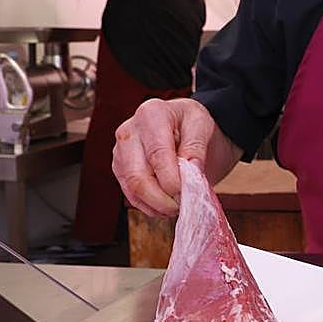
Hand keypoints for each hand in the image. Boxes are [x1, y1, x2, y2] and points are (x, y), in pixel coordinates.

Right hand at [112, 98, 227, 216]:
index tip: (186, 192)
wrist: (184, 128)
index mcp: (151, 114)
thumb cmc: (193, 124)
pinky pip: (130, 195)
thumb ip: (196, 148)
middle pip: (137, 176)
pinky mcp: (120, 169)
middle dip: (161, 199)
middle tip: (182, 206)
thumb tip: (190, 173)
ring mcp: (121, 152)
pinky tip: (165, 207)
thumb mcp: (202, 127)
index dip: (171, 179)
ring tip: (177, 207)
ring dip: (156, 205)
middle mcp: (129, 131)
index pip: (157, 154)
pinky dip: (149, 206)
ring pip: (131, 189)